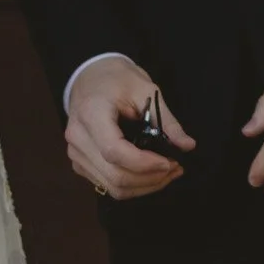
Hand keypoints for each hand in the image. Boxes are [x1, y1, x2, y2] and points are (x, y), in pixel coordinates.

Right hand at [66, 56, 194, 200]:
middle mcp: (77, 138)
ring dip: (145, 186)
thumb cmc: (117, 79)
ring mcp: (75, 153)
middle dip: (151, 179)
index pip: (114, 151)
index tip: (170, 161)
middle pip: (115, 176)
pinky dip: (133, 186)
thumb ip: (167, 120)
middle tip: (175, 168)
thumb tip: (188, 146)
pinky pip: (108, 185)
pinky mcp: (79, 163)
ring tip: (167, 173)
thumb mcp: (145, 89)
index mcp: (91, 114)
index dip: (144, 164)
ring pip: (113, 187)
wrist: (89, 76)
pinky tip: (150, 174)